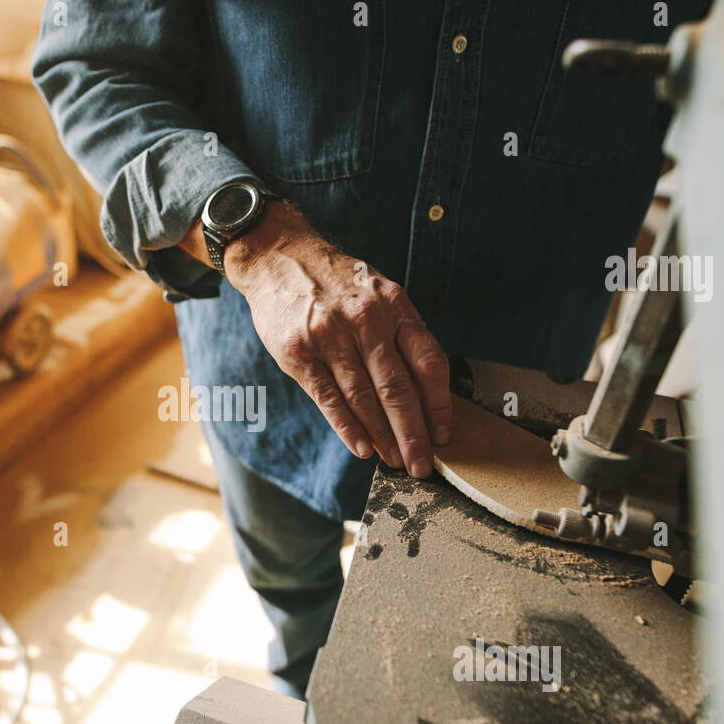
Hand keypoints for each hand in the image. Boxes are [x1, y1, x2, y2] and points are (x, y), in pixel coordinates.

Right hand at [223, 202, 451, 476]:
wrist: (280, 257)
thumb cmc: (337, 283)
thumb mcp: (379, 293)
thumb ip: (401, 334)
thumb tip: (426, 392)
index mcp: (395, 306)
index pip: (428, 363)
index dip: (440, 405)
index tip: (443, 435)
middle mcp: (366, 320)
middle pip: (398, 389)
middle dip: (413, 434)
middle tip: (422, 466)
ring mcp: (330, 336)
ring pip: (364, 398)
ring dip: (383, 437)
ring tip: (395, 462)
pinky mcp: (300, 353)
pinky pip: (329, 398)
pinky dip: (347, 427)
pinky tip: (362, 448)